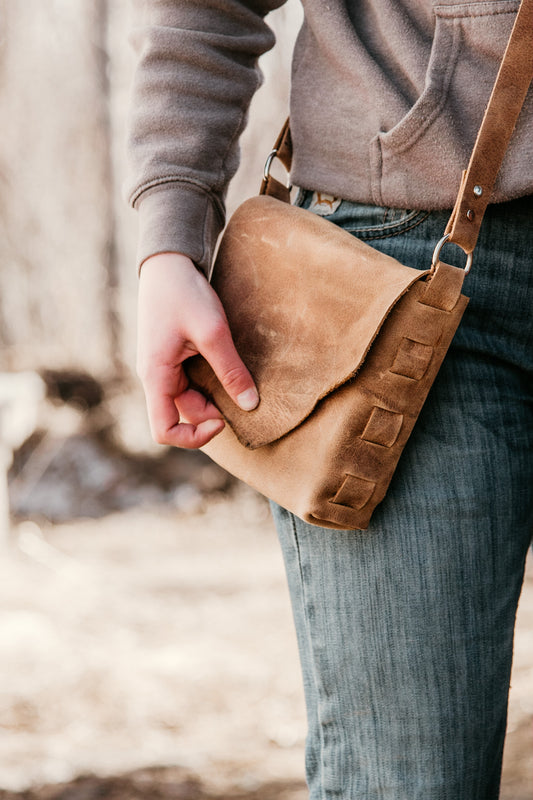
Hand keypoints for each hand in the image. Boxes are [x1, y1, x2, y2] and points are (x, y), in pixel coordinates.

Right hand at [137, 252, 258, 448]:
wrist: (169, 262)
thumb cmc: (184, 293)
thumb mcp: (213, 333)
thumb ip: (231, 371)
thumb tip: (250, 405)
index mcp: (156, 376)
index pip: (164, 431)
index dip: (194, 437)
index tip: (222, 419)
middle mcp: (155, 377)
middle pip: (182, 415)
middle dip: (213, 411)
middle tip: (242, 392)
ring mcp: (162, 367)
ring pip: (189, 398)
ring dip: (213, 395)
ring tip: (237, 376)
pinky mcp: (172, 357)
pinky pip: (190, 381)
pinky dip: (210, 381)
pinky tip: (227, 366)